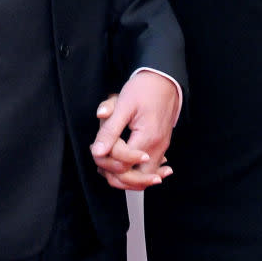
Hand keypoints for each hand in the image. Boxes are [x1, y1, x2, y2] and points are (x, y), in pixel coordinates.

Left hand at [91, 71, 177, 189]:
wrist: (164, 80)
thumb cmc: (145, 89)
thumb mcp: (123, 106)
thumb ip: (110, 130)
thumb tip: (97, 151)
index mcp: (147, 138)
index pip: (124, 166)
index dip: (107, 162)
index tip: (98, 150)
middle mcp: (157, 147)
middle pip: (137, 180)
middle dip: (116, 176)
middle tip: (101, 165)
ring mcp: (161, 148)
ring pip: (145, 177)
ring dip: (127, 176)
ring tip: (110, 167)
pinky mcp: (162, 146)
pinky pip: (151, 168)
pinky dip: (139, 172)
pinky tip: (127, 168)